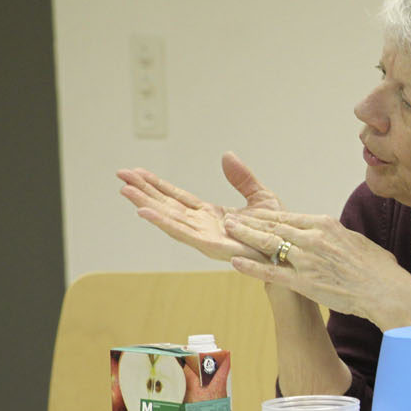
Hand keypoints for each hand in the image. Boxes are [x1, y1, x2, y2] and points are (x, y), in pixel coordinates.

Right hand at [118, 154, 281, 261]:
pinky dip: (162, 221)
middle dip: (143, 191)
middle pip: (166, 205)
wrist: (289, 255)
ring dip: (146, 204)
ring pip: (168, 218)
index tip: (136, 172)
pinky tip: (144, 212)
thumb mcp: (260, 197)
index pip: (177, 197)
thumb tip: (227, 155)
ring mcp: (204, 237)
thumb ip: (242, 178)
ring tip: (125, 190)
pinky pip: (182, 232)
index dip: (157, 185)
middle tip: (121, 176)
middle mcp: (203, 226)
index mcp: (211, 214)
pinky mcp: (209, 246)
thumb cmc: (276, 233)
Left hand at [222, 208, 410, 329]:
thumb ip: (338, 237)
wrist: (387, 292)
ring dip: (245, 236)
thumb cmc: (380, 269)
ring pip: (268, 244)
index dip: (267, 215)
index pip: (289, 217)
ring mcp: (306, 260)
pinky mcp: (304, 282)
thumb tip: (332, 236)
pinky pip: (271, 272)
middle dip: (250, 221)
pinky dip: (252, 267)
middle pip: (273, 226)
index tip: (253, 213)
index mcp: (326, 225)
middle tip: (232, 217)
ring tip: (228, 230)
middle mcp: (313, 238)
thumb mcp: (358, 242)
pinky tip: (236, 262)